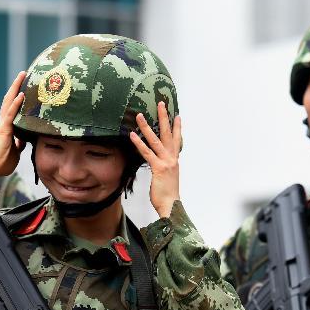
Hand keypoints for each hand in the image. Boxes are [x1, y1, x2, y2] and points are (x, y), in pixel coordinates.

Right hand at [0, 71, 26, 183]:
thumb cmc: (2, 162)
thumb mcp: (15, 151)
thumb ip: (19, 144)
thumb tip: (25, 140)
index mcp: (6, 127)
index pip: (12, 107)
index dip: (17, 95)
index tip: (25, 84)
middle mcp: (2, 122)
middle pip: (9, 99)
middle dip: (16, 85)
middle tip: (24, 72)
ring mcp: (2, 124)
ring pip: (9, 102)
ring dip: (16, 87)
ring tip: (23, 75)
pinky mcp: (3, 129)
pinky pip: (10, 114)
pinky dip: (16, 103)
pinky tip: (22, 94)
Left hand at [129, 102, 181, 217]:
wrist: (172, 206)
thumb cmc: (167, 196)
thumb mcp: (166, 179)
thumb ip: (163, 169)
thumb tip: (158, 166)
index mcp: (174, 161)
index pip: (176, 140)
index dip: (177, 127)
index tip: (176, 116)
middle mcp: (172, 159)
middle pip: (168, 134)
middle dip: (164, 117)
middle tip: (161, 103)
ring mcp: (166, 162)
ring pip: (156, 140)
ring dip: (147, 126)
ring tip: (139, 115)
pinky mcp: (158, 168)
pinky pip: (147, 153)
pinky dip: (139, 143)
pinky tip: (132, 135)